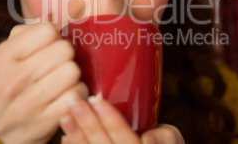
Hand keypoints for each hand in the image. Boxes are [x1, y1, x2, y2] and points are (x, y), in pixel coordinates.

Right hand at [0, 23, 87, 143]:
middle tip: (57, 66)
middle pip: (64, 50)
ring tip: (62, 82)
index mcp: (2, 58)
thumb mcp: (0, 61)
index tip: (49, 48)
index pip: (47, 31)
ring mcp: (29, 102)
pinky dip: (76, 94)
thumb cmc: (0, 91)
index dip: (54, 38)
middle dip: (65, 57)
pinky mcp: (45, 121)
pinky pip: (77, 94)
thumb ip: (23, 36)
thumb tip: (50, 16)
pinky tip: (65, 97)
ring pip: (73, 71)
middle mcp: (13, 79)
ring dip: (73, 77)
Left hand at [60, 96, 184, 143]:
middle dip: (88, 124)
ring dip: (77, 138)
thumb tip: (147, 138)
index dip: (111, 121)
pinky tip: (65, 138)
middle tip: (73, 102)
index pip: (126, 140)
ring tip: (65, 117)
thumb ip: (165, 137)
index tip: (96, 99)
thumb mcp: (172, 142)